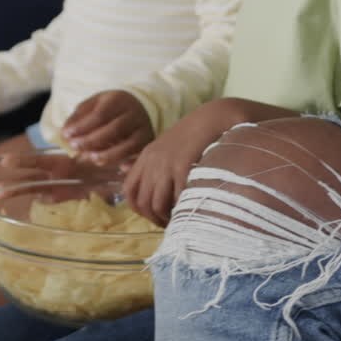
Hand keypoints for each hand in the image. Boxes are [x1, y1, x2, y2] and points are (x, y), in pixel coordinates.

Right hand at [0, 149, 106, 204]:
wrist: (114, 171)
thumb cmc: (104, 159)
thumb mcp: (99, 157)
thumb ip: (95, 160)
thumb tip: (99, 161)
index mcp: (61, 161)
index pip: (39, 161)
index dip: (23, 161)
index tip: (6, 161)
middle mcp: (55, 172)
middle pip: (32, 177)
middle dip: (15, 182)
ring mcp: (57, 184)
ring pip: (35, 187)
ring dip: (18, 191)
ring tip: (0, 193)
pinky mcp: (62, 195)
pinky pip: (48, 199)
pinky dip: (41, 201)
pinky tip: (30, 202)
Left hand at [61, 90, 153, 163]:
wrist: (140, 105)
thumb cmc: (112, 107)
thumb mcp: (95, 103)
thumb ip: (79, 115)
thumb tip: (65, 132)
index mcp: (118, 100)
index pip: (99, 115)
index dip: (82, 127)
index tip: (66, 135)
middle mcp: (133, 114)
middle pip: (114, 130)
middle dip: (92, 141)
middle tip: (75, 148)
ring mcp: (143, 129)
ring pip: (129, 145)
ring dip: (110, 155)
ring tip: (92, 159)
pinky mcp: (148, 142)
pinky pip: (141, 155)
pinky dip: (132, 163)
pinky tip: (121, 168)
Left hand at [123, 96, 257, 226]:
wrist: (213, 118)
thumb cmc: (194, 134)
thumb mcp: (165, 145)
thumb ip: (150, 162)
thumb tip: (127, 172)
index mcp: (146, 157)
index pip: (129, 190)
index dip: (139, 208)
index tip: (153, 215)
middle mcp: (152, 162)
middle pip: (142, 201)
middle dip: (154, 218)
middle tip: (168, 223)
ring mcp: (166, 165)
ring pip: (156, 204)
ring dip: (166, 217)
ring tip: (179, 219)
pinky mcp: (182, 167)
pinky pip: (176, 197)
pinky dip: (181, 208)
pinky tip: (189, 209)